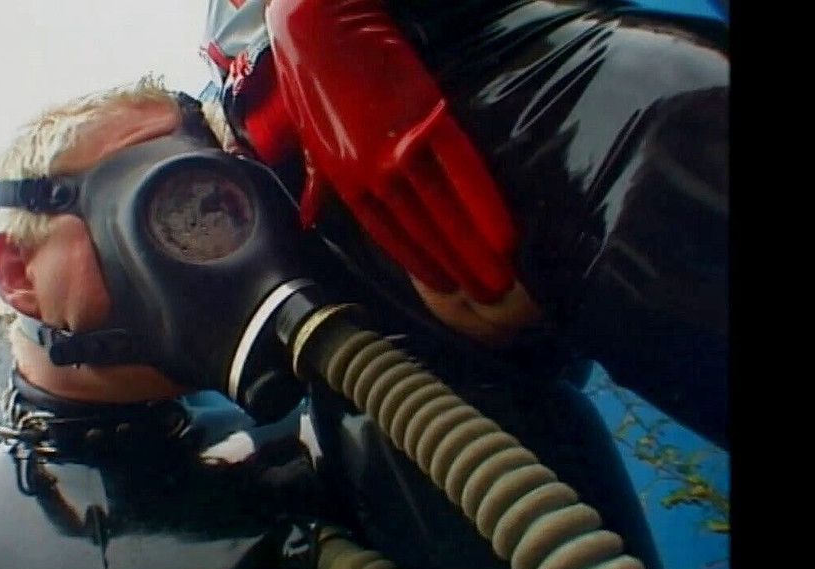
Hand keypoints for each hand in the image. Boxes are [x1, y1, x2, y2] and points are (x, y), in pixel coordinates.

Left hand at [267, 0, 517, 303]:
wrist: (320, 24)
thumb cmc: (311, 77)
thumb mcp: (308, 140)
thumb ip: (318, 185)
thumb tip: (311, 220)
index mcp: (346, 180)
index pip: (390, 235)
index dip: (421, 264)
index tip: (449, 289)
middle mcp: (374, 173)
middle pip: (424, 230)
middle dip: (459, 269)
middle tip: (491, 296)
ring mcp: (401, 146)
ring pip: (446, 209)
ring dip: (477, 250)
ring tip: (505, 277)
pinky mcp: (427, 116)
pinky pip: (462, 169)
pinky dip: (485, 203)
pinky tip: (506, 233)